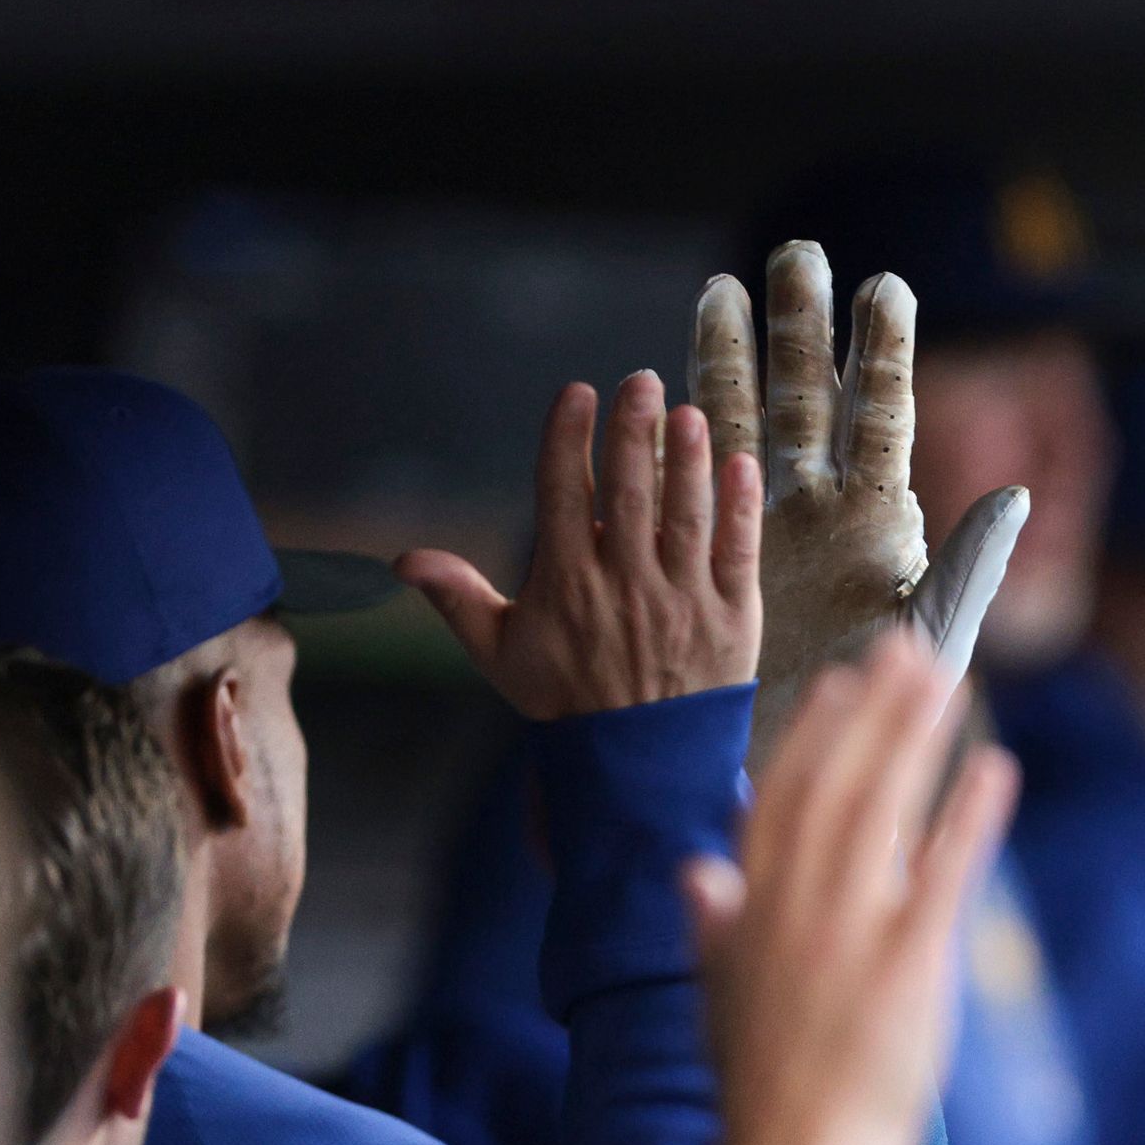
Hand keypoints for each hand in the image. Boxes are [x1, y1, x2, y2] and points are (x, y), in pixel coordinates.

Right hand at [403, 374, 762, 718]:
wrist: (638, 764)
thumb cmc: (567, 701)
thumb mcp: (502, 654)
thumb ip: (458, 599)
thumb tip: (404, 560)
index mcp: (567, 584)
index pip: (564, 495)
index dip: (568, 439)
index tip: (576, 393)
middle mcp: (625, 584)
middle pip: (629, 494)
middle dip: (633, 432)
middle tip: (640, 380)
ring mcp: (682, 599)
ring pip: (685, 516)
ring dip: (687, 461)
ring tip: (688, 413)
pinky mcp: (731, 618)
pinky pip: (737, 553)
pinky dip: (739, 509)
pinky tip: (740, 465)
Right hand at [684, 635, 1019, 1144]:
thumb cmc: (763, 1094)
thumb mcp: (717, 1000)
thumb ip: (710, 926)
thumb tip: (694, 869)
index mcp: (748, 911)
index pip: (782, 797)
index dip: (817, 733)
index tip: (845, 681)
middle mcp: (794, 905)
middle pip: (838, 782)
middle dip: (874, 709)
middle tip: (911, 647)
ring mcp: (850, 931)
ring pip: (885, 807)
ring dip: (917, 736)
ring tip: (950, 681)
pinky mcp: (907, 964)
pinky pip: (944, 872)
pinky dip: (968, 815)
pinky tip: (994, 767)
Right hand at [694, 244, 1027, 771]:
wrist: (805, 762)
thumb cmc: (881, 710)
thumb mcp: (932, 636)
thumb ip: (970, 565)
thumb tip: (1017, 496)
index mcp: (881, 521)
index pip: (883, 415)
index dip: (882, 352)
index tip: (885, 284)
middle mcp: (823, 511)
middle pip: (810, 397)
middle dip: (803, 326)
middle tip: (797, 253)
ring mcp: (765, 525)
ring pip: (743, 420)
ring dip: (730, 356)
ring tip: (721, 289)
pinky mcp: (715, 551)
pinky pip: (694, 477)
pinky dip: (678, 427)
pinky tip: (659, 380)